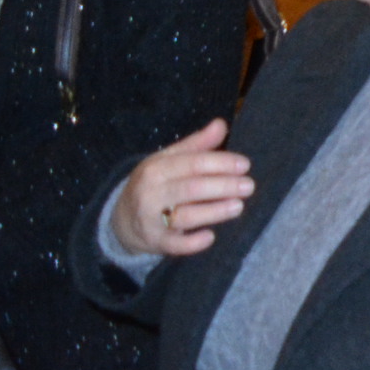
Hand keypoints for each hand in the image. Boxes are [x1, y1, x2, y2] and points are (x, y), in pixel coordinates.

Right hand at [109, 119, 251, 255]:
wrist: (120, 219)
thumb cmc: (154, 184)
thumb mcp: (167, 160)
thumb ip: (196, 144)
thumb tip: (222, 124)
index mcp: (156, 168)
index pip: (193, 163)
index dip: (221, 163)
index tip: (245, 165)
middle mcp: (151, 193)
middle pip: (192, 188)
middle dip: (223, 186)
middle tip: (249, 186)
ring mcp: (150, 219)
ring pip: (185, 216)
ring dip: (214, 212)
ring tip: (238, 206)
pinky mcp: (154, 242)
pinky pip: (173, 245)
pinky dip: (192, 243)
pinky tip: (211, 237)